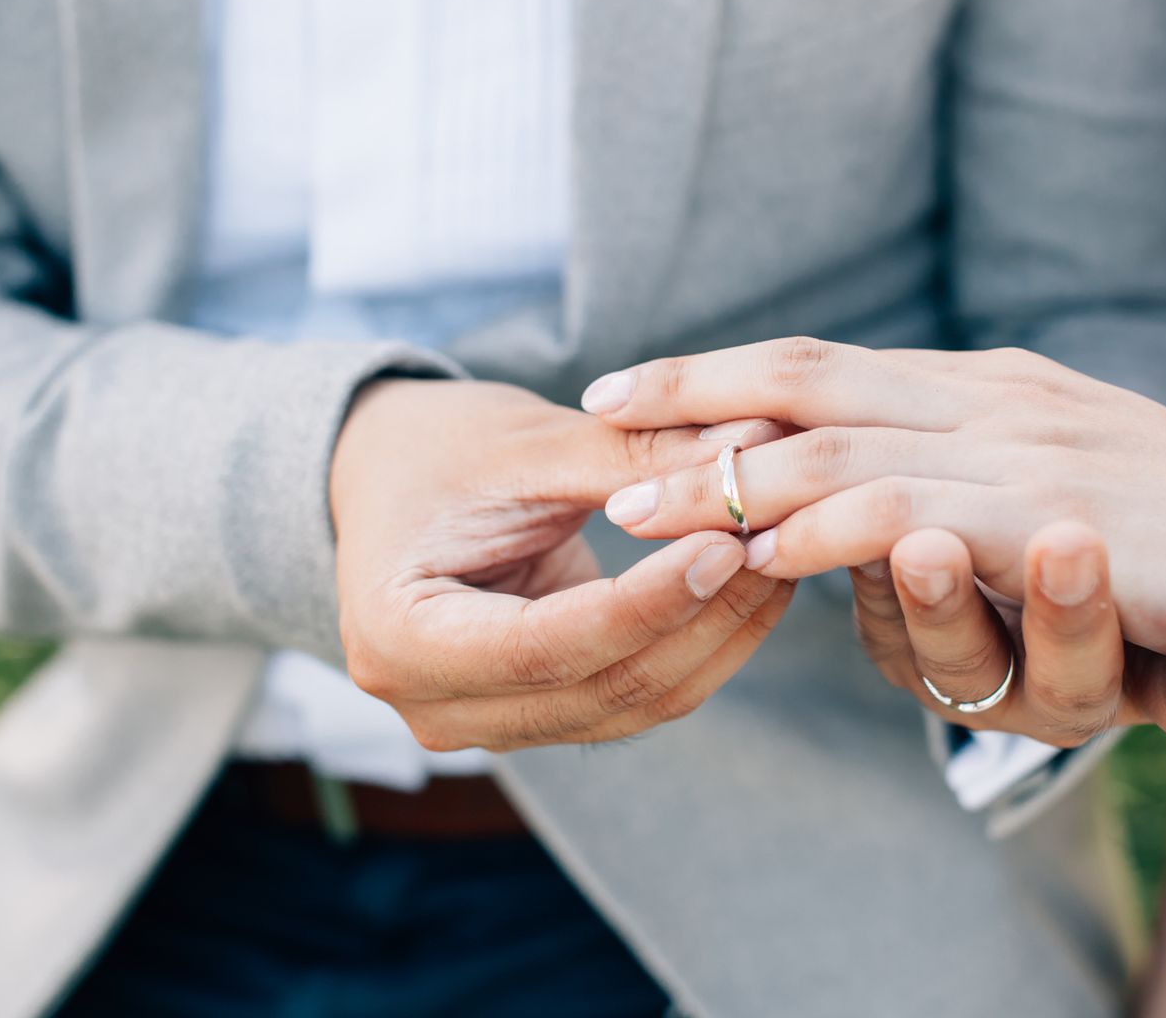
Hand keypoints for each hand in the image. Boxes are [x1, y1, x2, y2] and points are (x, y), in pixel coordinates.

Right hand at [330, 378, 793, 751]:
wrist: (386, 477)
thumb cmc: (436, 447)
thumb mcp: (523, 441)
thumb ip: (629, 457)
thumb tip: (751, 447)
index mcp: (398, 638)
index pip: (546, 646)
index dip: (649, 603)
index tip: (728, 543)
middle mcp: (436, 707)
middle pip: (602, 688)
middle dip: (704, 618)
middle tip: (777, 538)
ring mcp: (488, 723)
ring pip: (635, 703)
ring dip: (719, 635)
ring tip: (779, 551)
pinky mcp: (539, 714)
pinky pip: (638, 694)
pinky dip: (701, 642)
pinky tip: (749, 581)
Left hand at [583, 339, 1165, 691]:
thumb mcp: (1089, 492)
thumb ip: (999, 483)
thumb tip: (925, 504)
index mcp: (994, 392)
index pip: (833, 367)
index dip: (727, 375)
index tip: (636, 390)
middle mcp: (998, 405)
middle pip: (812, 384)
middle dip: (694, 404)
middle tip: (598, 418)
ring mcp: (1024, 457)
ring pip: (842, 447)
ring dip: (727, 475)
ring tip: (634, 499)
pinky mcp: (1057, 521)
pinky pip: (912, 514)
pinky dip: (822, 528)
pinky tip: (753, 554)